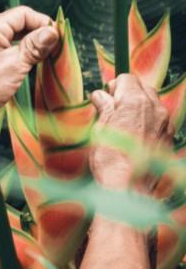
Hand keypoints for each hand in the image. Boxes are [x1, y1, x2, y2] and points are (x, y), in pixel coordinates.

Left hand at [0, 6, 58, 137]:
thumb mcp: (14, 66)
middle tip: (55, 48)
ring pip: (16, 38)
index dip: (42, 23)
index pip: (23, 14)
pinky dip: (23, 55)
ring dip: (32, 46)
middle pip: (20, 24)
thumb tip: (53, 32)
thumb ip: (34, 47)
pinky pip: (10, 50)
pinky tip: (33, 64)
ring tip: (46, 57)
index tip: (57, 37)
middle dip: (38, 34)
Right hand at [90, 74, 171, 192]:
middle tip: (114, 110)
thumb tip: (100, 96)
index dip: (114, 87)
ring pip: (153, 105)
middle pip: (143, 89)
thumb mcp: (100, 129)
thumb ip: (104, 108)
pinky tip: (136, 138)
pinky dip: (149, 123)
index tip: (106, 98)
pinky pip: (160, 122)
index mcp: (135, 101)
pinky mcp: (169, 139)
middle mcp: (155, 108)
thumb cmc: (109, 159)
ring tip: (125, 126)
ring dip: (140, 109)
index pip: (127, 79)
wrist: (128, 190)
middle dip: (129, 95)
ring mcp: (165, 124)